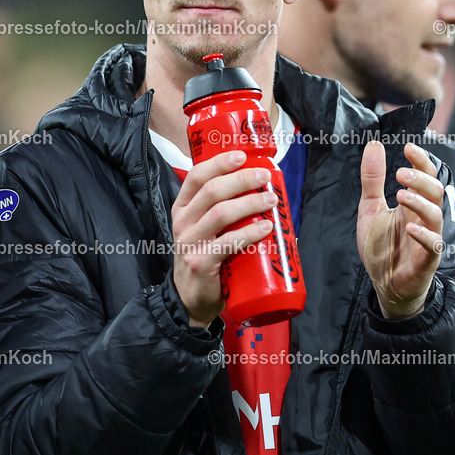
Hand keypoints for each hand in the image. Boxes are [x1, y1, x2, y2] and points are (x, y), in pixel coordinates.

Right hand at [170, 151, 275, 328]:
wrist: (190, 299)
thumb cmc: (205, 257)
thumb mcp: (205, 229)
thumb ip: (221, 209)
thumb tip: (260, 189)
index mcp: (183, 207)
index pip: (197, 176)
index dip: (219, 163)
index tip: (242, 155)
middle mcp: (182, 221)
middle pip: (212, 191)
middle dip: (241, 180)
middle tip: (264, 177)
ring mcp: (189, 242)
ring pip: (220, 213)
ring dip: (250, 203)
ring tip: (271, 201)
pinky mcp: (200, 262)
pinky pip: (227, 242)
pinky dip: (249, 233)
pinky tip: (266, 229)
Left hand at [357, 141, 444, 319]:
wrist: (383, 284)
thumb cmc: (381, 246)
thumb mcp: (370, 208)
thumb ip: (373, 179)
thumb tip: (374, 144)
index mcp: (412, 204)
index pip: (426, 176)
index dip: (422, 161)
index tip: (409, 147)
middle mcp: (423, 219)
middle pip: (436, 191)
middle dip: (421, 179)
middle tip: (401, 173)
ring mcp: (427, 239)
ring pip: (436, 215)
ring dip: (420, 202)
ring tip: (400, 194)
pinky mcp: (426, 261)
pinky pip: (433, 246)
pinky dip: (424, 236)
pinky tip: (410, 228)